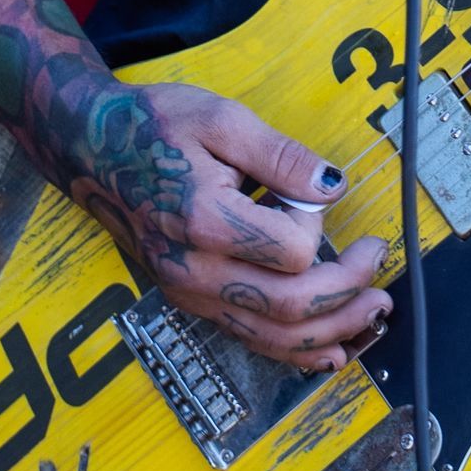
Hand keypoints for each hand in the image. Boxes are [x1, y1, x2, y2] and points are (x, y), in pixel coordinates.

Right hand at [68, 79, 392, 372]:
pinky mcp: (189, 300)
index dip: (317, 223)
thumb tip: (332, 185)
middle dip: (348, 293)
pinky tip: (330, 348)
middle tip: (379, 264)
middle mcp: (194, 269)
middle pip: (290, 307)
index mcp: (202, 219)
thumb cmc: (151, 127)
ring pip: (273, 338)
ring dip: (332, 332)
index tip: (313, 192)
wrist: (90, 149)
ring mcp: (189, 292)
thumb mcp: (219, 118)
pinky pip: (249, 340)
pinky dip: (295, 352)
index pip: (291, 250)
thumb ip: (279, 155)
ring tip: (374, 314)